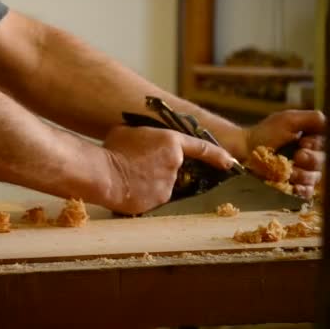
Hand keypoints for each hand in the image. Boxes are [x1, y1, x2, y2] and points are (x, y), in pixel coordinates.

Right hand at [102, 126, 234, 213]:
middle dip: (158, 167)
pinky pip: (153, 198)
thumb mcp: (129, 132)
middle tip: (136, 166)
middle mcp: (175, 164)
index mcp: (171, 141)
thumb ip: (146, 137)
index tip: (230, 162)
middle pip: (173, 167)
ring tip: (127, 177)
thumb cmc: (113, 149)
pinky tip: (128, 189)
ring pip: (162, 184)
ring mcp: (168, 185)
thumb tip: (143, 145)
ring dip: (149, 182)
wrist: (104, 174)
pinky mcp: (158, 202)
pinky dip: (143, 194)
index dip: (217, 155)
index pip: (201, 148)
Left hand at [245, 110, 325, 197]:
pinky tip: (295, 185)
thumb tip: (326, 122)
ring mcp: (301, 174)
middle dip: (312, 159)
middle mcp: (310, 158)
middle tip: (298, 155)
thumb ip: (311, 119)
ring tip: (289, 169)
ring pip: (315, 178)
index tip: (304, 142)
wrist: (243, 150)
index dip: (317, 146)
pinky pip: (305, 193)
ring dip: (304, 174)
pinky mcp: (291, 188)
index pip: (325, 147)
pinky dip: (302, 190)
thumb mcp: (288, 119)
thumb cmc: (264, 133)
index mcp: (312, 142)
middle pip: (323, 163)